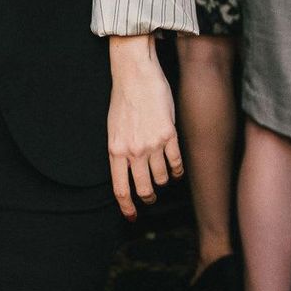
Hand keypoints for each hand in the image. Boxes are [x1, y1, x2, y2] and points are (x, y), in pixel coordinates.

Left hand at [107, 34, 183, 219]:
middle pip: (143, 188)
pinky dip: (177, 170)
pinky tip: (175, 169)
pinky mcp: (170, 135)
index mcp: (115, 149)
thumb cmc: (123, 99)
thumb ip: (120, 150)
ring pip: (162, 178)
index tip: (132, 215)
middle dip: (148, 196)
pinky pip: (176, 164)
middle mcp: (133, 150)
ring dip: (163, 180)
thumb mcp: (113, 128)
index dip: (127, 206)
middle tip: (150, 196)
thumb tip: (126, 171)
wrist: (136, 75)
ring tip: (162, 175)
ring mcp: (152, 144)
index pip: (120, 188)